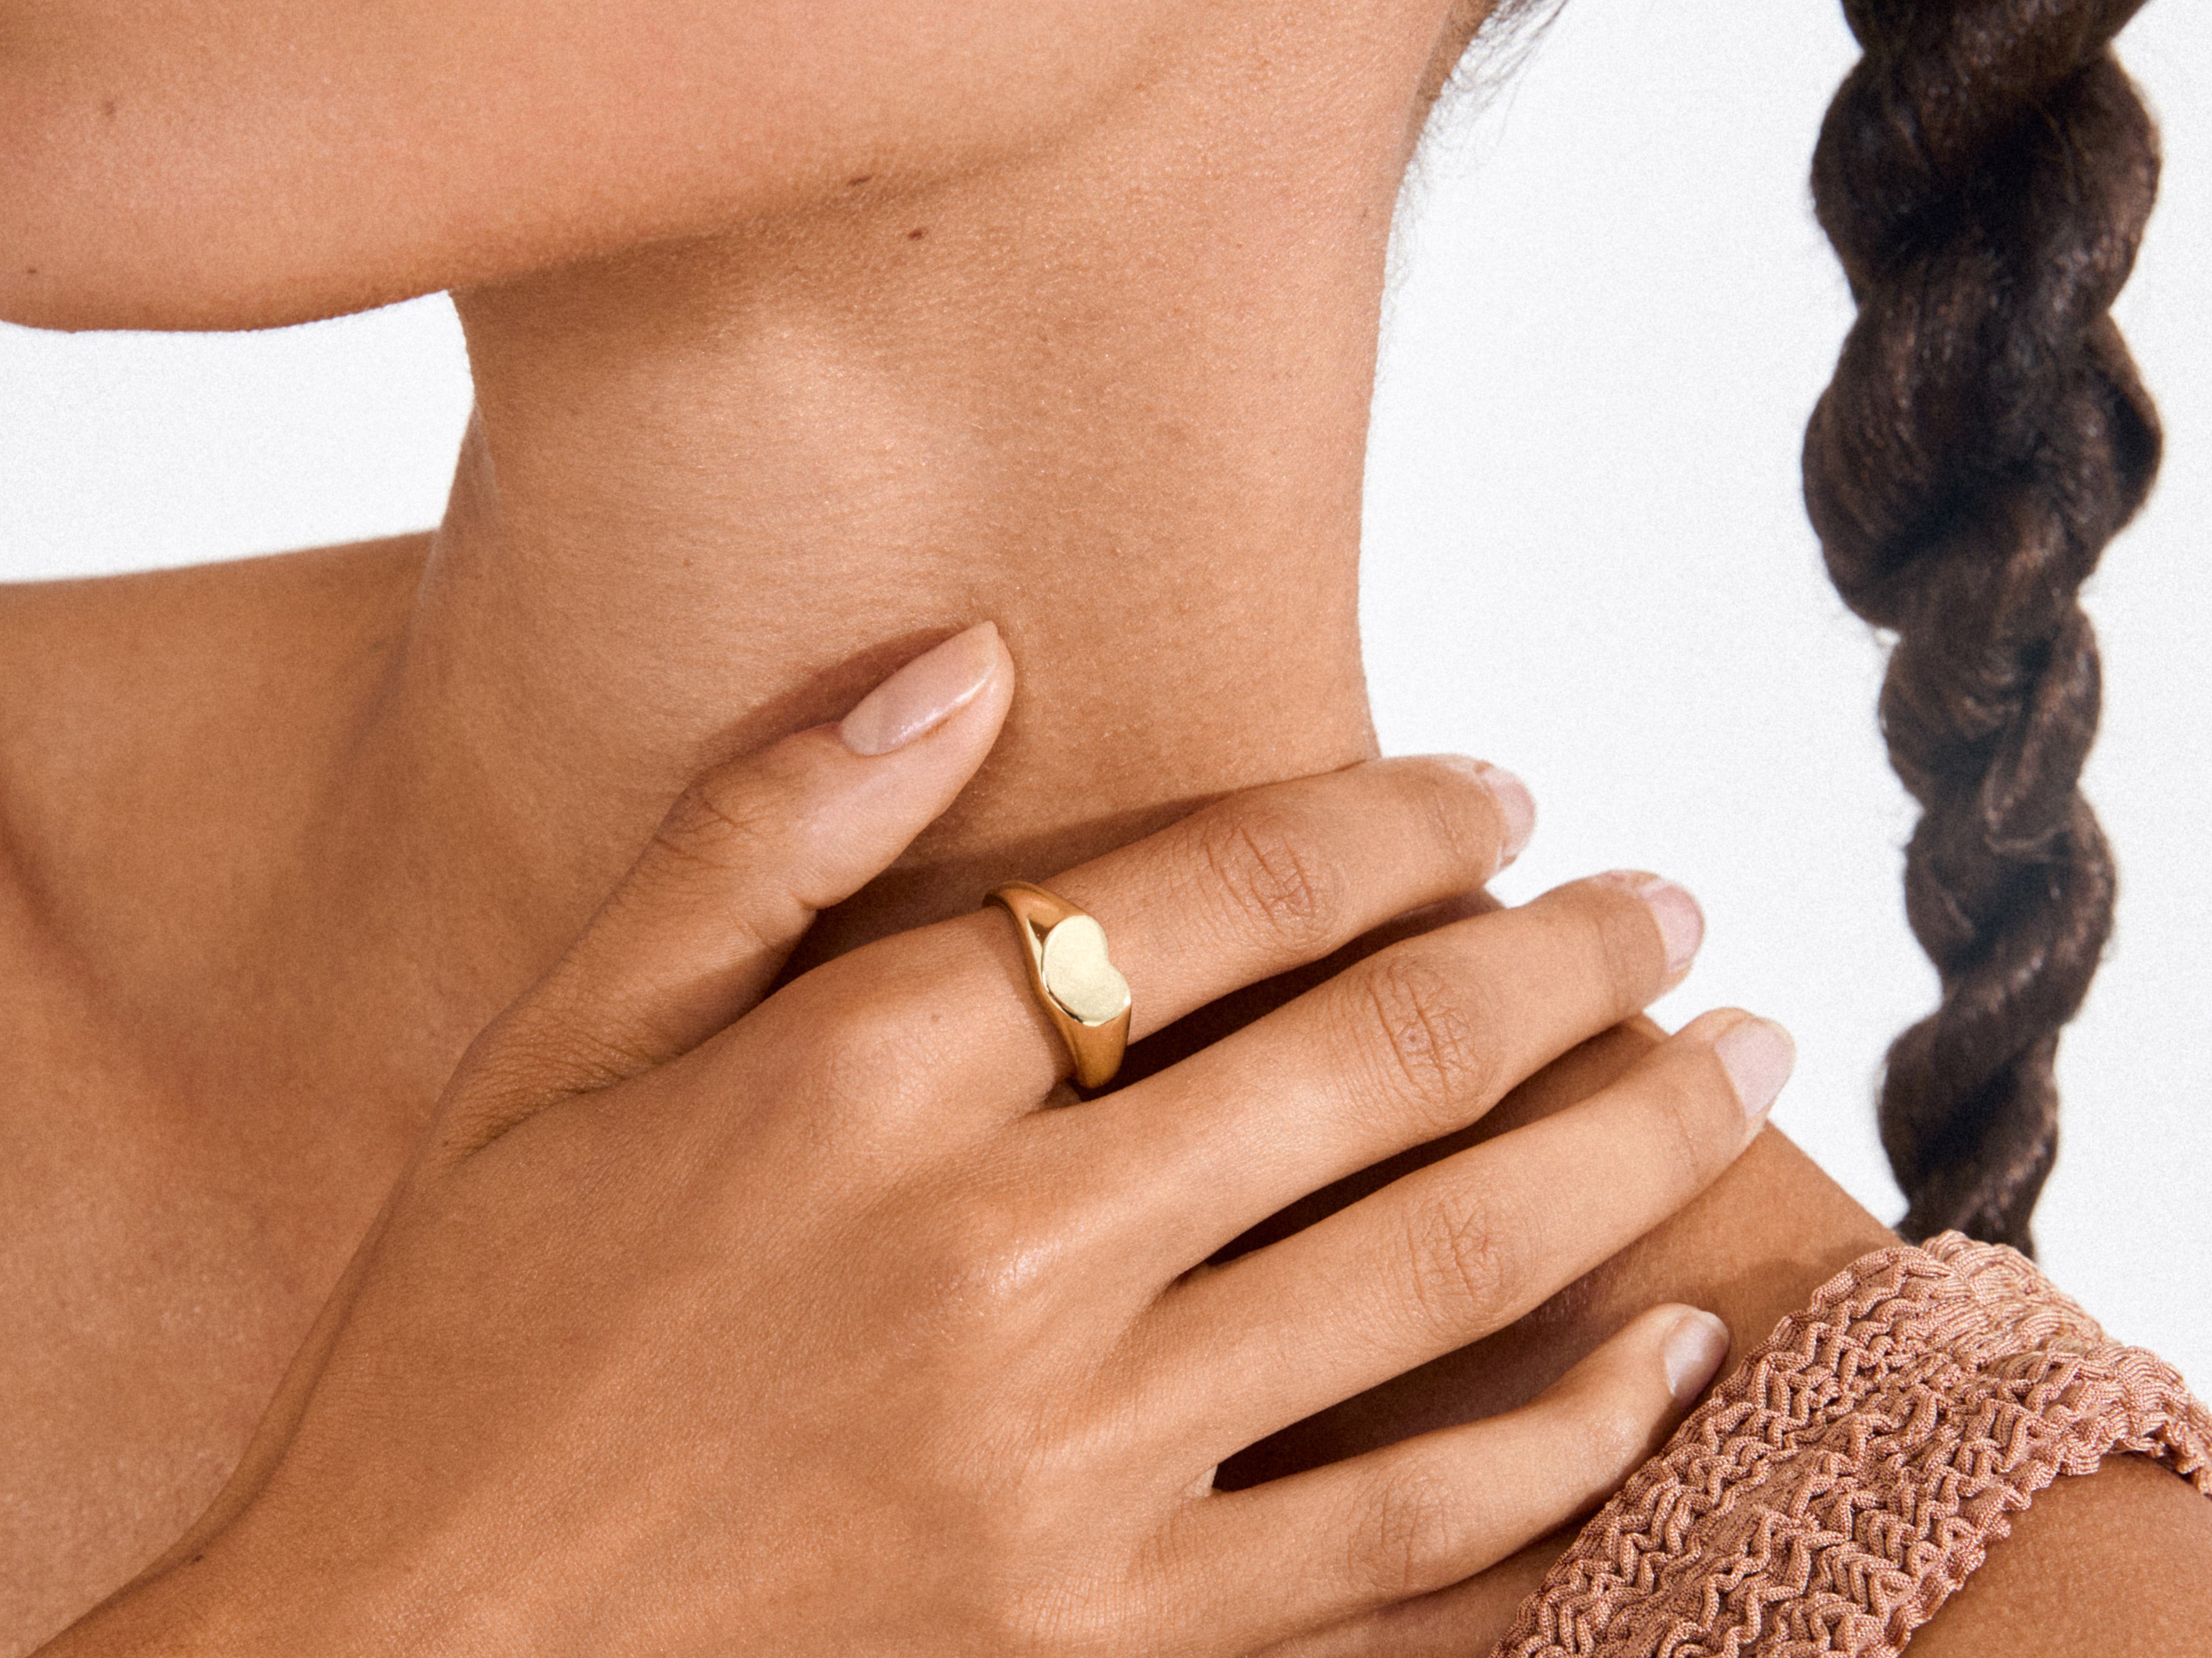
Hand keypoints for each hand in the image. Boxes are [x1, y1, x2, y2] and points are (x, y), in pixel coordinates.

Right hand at [48, 625, 1783, 1657]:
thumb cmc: (472, 1325)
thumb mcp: (566, 1036)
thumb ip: (768, 826)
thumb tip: (960, 653)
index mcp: (873, 1077)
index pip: (1220, 894)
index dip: (1395, 824)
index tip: (1499, 793)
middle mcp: (1003, 1257)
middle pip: (1377, 1069)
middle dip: (1566, 962)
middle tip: (1680, 901)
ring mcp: (1074, 1469)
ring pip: (1439, 1280)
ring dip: (1620, 1153)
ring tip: (1739, 1060)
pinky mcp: (1109, 1642)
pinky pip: (1403, 1541)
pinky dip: (1564, 1451)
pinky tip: (1672, 1362)